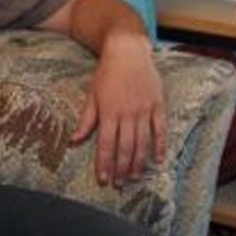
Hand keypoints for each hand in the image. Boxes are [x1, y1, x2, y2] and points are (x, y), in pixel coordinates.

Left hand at [72, 31, 166, 186]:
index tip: (103, 180)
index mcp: (108, 113)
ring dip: (138, 163)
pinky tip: (158, 160)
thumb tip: (74, 140)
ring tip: (134, 177)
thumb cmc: (107, 74)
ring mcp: (144, 110)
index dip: (104, 164)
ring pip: (142, 142)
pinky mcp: (158, 105)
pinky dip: (160, 145)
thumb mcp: (92, 96)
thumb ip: (86, 120)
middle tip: (119, 184)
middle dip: (121, 169)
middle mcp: (127, 114)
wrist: (128, 51)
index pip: (105, 145)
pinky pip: (160, 129)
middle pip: (125, 148)